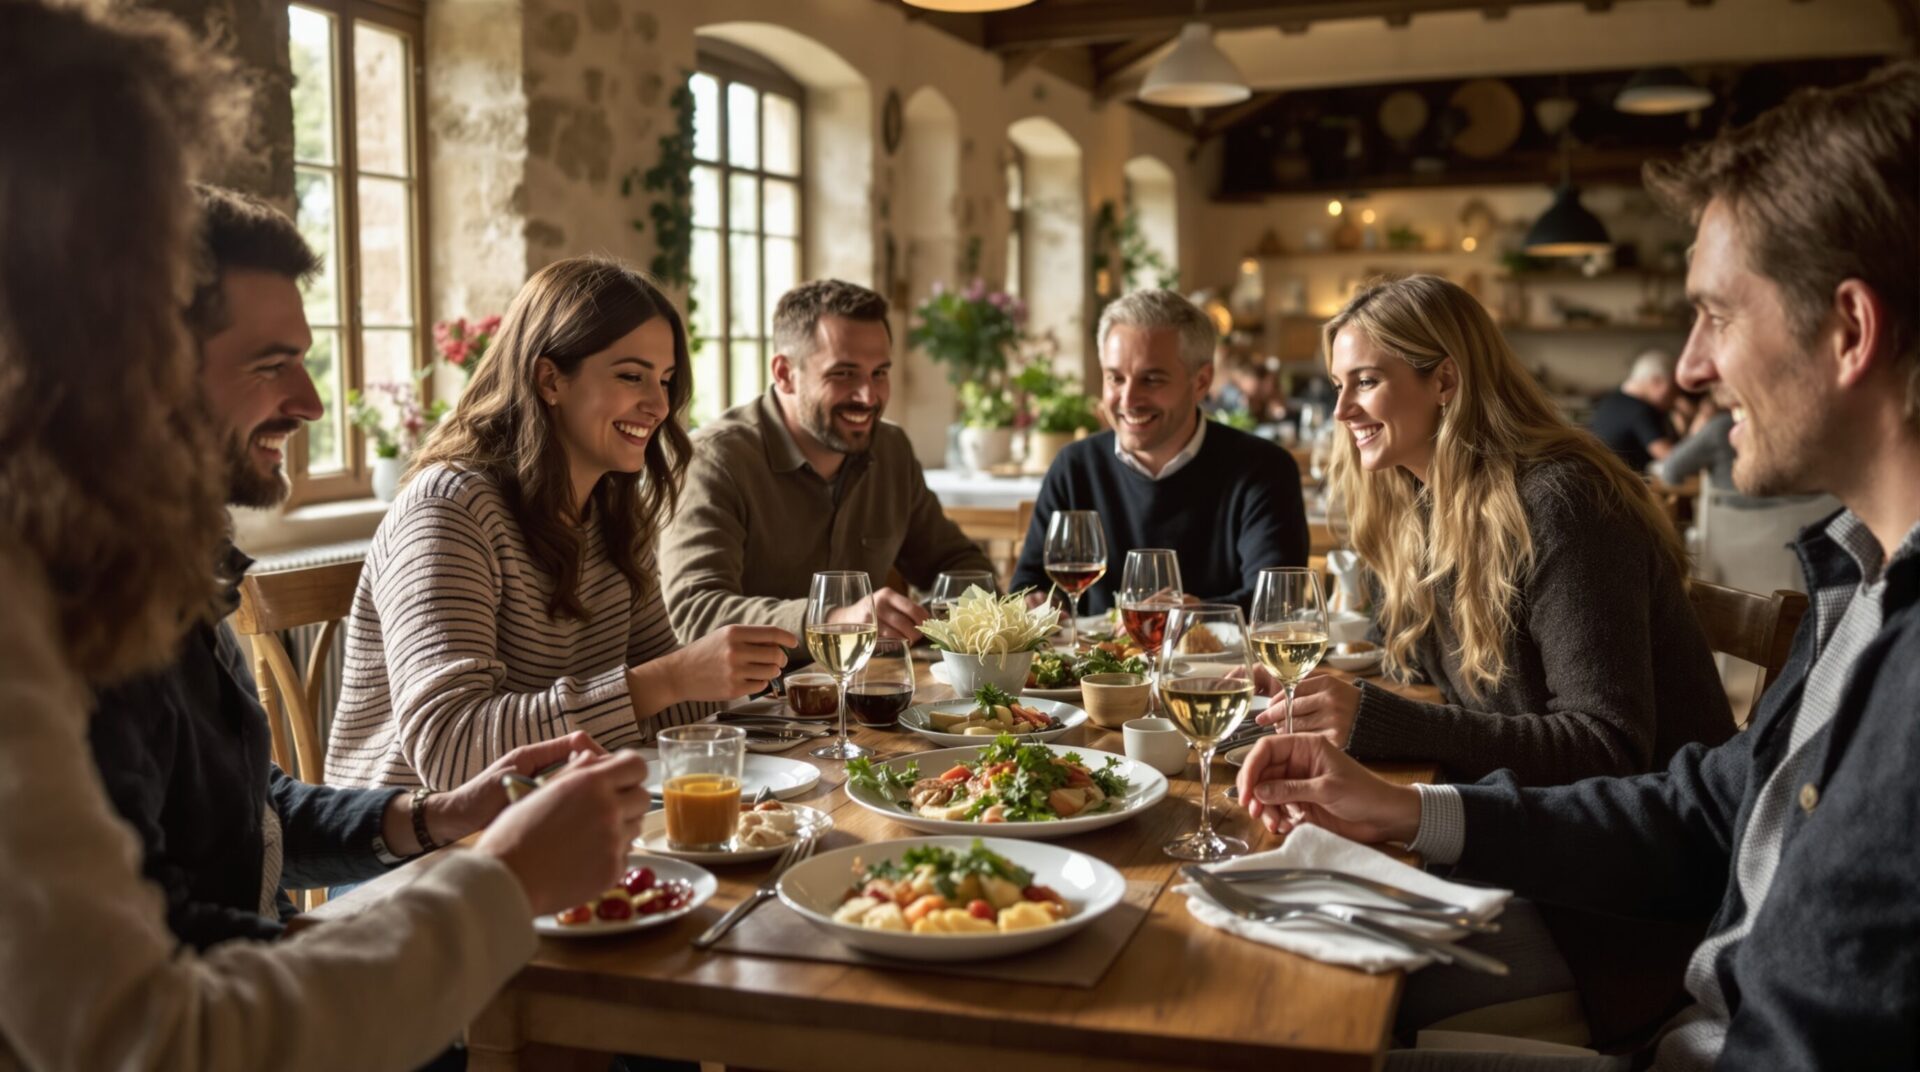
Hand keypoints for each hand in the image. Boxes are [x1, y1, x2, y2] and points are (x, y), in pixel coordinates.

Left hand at [421, 732, 608, 848]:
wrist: (454, 820)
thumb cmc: (477, 797)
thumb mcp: (512, 778)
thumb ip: (545, 769)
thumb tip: (583, 759)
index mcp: (535, 755)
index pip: (578, 743)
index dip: (596, 754)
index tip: (606, 773)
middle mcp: (542, 767)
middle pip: (584, 761)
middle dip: (597, 775)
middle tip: (604, 794)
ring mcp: (543, 785)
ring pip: (579, 782)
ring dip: (588, 791)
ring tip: (595, 807)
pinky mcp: (541, 805)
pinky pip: (568, 800)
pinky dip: (577, 806)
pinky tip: (581, 820)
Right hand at [475, 749, 651, 915]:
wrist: (506, 879)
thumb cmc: (514, 834)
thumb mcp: (540, 790)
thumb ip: (575, 772)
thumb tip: (593, 758)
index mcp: (590, 783)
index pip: (636, 765)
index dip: (629, 769)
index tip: (620, 776)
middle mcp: (608, 809)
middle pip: (642, 797)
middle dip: (627, 799)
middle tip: (604, 808)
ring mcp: (613, 841)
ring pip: (635, 827)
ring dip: (619, 827)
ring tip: (587, 835)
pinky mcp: (613, 870)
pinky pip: (624, 855)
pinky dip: (610, 854)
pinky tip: (583, 857)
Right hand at [650, 624, 794, 705]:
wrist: (679, 674)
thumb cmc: (704, 653)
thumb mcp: (724, 636)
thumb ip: (750, 637)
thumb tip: (779, 643)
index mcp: (734, 633)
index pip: (772, 633)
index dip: (787, 638)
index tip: (794, 643)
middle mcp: (735, 651)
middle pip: (776, 654)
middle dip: (781, 658)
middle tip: (779, 661)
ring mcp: (735, 671)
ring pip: (771, 672)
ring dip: (772, 672)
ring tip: (762, 670)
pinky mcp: (734, 689)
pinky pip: (761, 686)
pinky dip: (760, 683)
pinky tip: (750, 680)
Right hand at [869, 587, 929, 641]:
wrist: (846, 618)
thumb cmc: (872, 611)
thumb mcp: (886, 602)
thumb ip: (904, 608)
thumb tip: (928, 619)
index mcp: (888, 595)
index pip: (912, 608)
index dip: (923, 619)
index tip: (928, 625)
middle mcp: (879, 605)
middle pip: (905, 622)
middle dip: (916, 633)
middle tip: (918, 636)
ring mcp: (872, 619)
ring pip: (896, 633)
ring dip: (906, 639)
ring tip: (909, 640)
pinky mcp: (867, 632)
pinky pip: (886, 640)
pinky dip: (896, 642)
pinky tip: (898, 642)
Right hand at [1235, 734, 1419, 843]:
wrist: (1385, 817)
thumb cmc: (1364, 794)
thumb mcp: (1327, 788)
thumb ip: (1291, 789)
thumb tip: (1259, 791)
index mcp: (1306, 747)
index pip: (1267, 748)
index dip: (1251, 767)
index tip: (1246, 790)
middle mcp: (1298, 762)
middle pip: (1263, 771)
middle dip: (1255, 792)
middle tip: (1252, 810)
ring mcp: (1298, 783)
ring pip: (1267, 792)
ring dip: (1265, 809)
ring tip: (1274, 824)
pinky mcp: (1301, 802)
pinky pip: (1278, 808)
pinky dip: (1276, 818)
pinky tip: (1284, 826)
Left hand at [1256, 673, 1359, 747]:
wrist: (1378, 718)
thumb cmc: (1348, 701)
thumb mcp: (1331, 685)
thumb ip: (1307, 683)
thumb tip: (1276, 692)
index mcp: (1328, 683)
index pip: (1291, 691)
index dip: (1275, 701)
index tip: (1266, 708)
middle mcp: (1330, 700)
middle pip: (1291, 709)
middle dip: (1275, 717)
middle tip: (1267, 721)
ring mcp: (1334, 720)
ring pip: (1297, 727)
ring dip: (1284, 729)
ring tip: (1281, 729)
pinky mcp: (1337, 739)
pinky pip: (1308, 740)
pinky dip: (1299, 741)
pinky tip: (1295, 740)